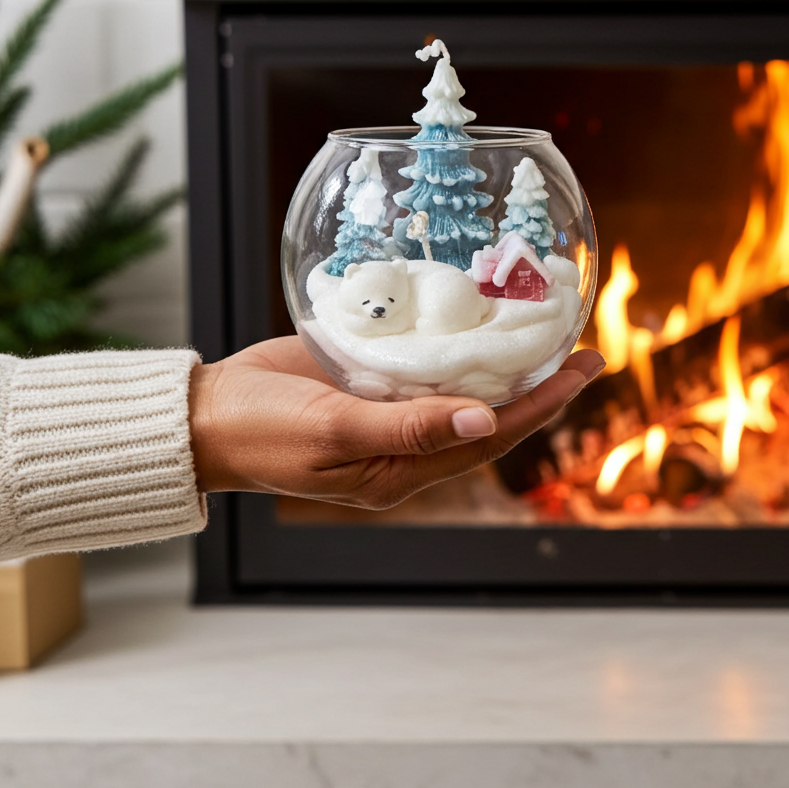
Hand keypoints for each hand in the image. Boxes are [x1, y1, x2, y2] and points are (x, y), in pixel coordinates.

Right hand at [188, 336, 603, 508]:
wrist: (205, 414)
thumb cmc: (260, 433)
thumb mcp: (332, 432)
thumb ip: (406, 428)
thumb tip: (485, 417)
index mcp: (401, 470)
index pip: (489, 438)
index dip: (540, 408)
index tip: (580, 373)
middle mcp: (404, 443)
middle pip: (487, 414)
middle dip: (538, 386)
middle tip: (583, 349)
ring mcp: (387, 410)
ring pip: (460, 388)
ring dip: (502, 362)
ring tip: (543, 331)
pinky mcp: (367, 379)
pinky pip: (422, 363)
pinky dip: (454, 344)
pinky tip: (475, 317)